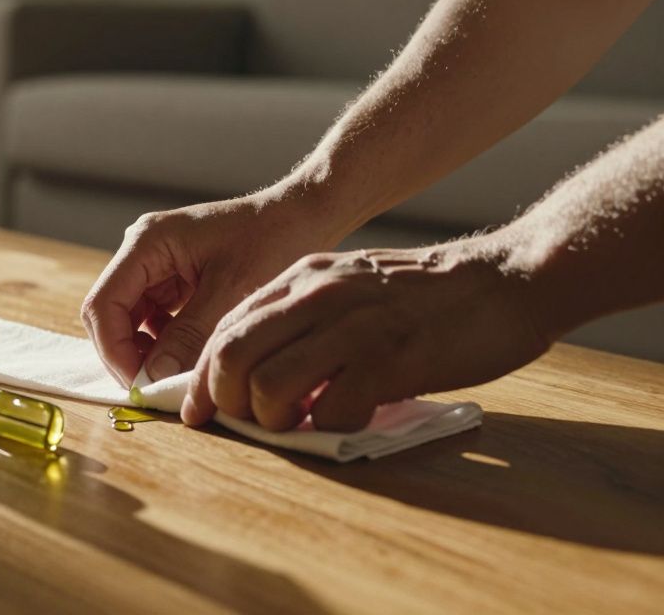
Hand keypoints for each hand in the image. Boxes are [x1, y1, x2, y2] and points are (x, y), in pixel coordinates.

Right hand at [81, 190, 335, 386]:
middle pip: (110, 314)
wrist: (303, 216)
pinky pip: (154, 319)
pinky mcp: (173, 279)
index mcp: (147, 243)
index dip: (114, 350)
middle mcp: (143, 251)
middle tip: (155, 389)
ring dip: (146, 352)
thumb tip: (153, 378)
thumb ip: (189, 336)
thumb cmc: (273, 239)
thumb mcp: (232, 292)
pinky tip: (187, 358)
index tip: (140, 385)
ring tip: (175, 376)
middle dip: (127, 354)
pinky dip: (164, 344)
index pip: (103, 304)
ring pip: (130, 320)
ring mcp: (156, 266)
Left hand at [180, 240, 550, 431]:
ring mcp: (353, 325)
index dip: (202, 378)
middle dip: (225, 402)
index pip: (225, 329)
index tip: (199, 411)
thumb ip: (305, 320)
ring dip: (272, 420)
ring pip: (268, 385)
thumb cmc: (429, 297)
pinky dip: (328, 427)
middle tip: (248, 422)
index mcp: (303, 279)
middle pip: (231, 356)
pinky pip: (330, 408)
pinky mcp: (391, 357)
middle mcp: (318, 295)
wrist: (509, 279)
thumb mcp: (350, 287)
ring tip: (299, 423)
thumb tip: (258, 370)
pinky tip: (347, 420)